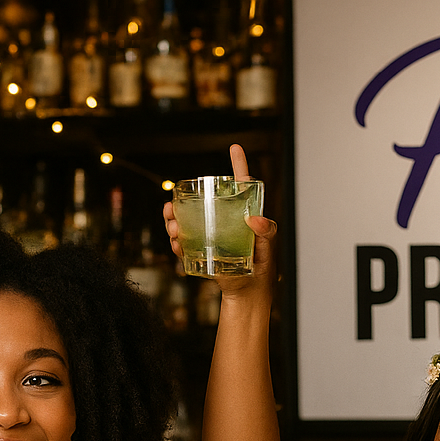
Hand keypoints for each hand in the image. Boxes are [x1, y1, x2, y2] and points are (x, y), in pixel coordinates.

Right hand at [163, 142, 275, 297]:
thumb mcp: (267, 248)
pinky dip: (176, 242)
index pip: (240, 184)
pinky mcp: (204, 252)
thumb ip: (267, 232)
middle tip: (172, 206)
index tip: (235, 147)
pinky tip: (176, 243)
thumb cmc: (262, 268)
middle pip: (201, 202)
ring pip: (186, 221)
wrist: (249, 293)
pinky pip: (185, 243)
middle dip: (181, 202)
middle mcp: (224, 220)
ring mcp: (212, 235)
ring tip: (172, 227)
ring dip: (173, 221)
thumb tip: (255, 220)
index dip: (238, 164)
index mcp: (243, 214)